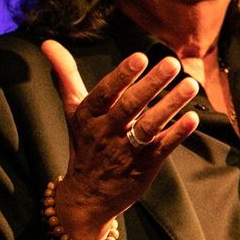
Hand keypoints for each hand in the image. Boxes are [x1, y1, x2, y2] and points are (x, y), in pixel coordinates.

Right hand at [44, 40, 200, 239]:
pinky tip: (193, 117)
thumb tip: (47, 42)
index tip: (140, 57)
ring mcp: (126, 151)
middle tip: (172, 63)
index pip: (104, 93)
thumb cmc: (84, 143)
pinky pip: (162, 147)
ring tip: (191, 85)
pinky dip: (178, 133)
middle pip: (129, 107)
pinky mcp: (144, 166)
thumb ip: (66, 75)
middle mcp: (105, 133)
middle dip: (151, 85)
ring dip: (171, 105)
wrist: (86, 197)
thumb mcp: (74, 110)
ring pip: (149, 126)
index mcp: (88, 116)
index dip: (121, 76)